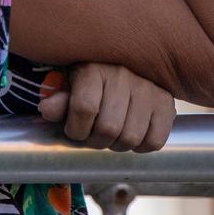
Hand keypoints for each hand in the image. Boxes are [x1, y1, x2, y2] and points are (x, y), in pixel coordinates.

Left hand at [38, 62, 175, 152]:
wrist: (127, 70)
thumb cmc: (91, 83)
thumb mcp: (69, 88)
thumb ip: (59, 101)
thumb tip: (47, 109)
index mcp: (93, 67)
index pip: (83, 108)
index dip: (75, 130)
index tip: (74, 131)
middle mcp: (122, 74)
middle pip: (108, 128)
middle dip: (96, 141)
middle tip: (94, 136)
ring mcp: (148, 88)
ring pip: (131, 137)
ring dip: (117, 146)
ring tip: (112, 135)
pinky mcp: (166, 103)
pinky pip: (154, 141)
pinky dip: (141, 147)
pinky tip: (132, 133)